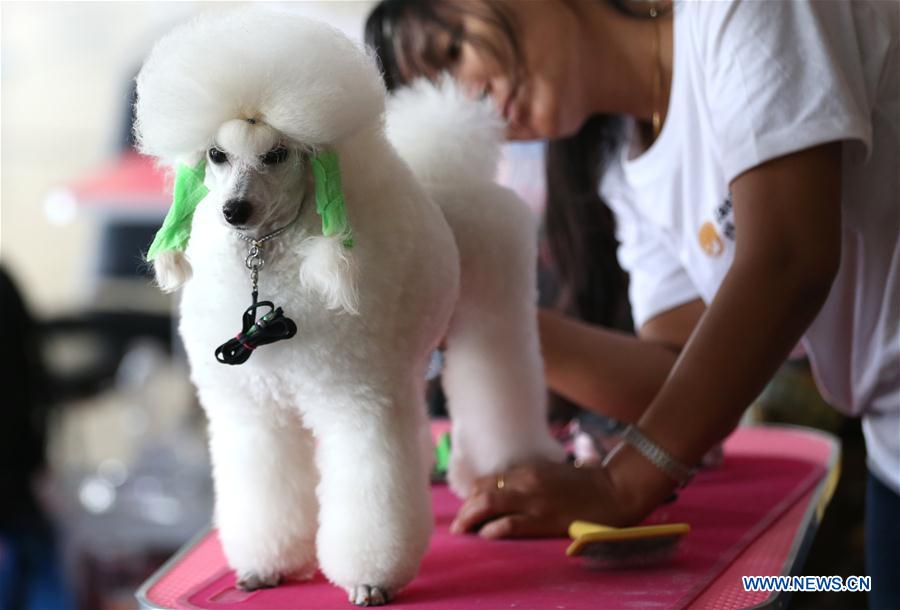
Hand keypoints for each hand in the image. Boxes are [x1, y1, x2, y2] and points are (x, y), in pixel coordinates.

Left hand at [450, 442, 679, 538]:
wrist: (612, 490)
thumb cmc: (584, 482)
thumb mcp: (551, 471)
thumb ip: (530, 476)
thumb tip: (510, 486)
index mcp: (527, 469)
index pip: (487, 480)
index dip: (472, 495)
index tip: (468, 507)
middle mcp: (525, 481)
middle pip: (481, 492)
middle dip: (465, 509)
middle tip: (459, 524)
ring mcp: (533, 500)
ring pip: (489, 505)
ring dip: (470, 519)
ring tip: (463, 530)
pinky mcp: (543, 519)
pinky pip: (510, 524)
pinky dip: (493, 530)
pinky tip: (485, 535)